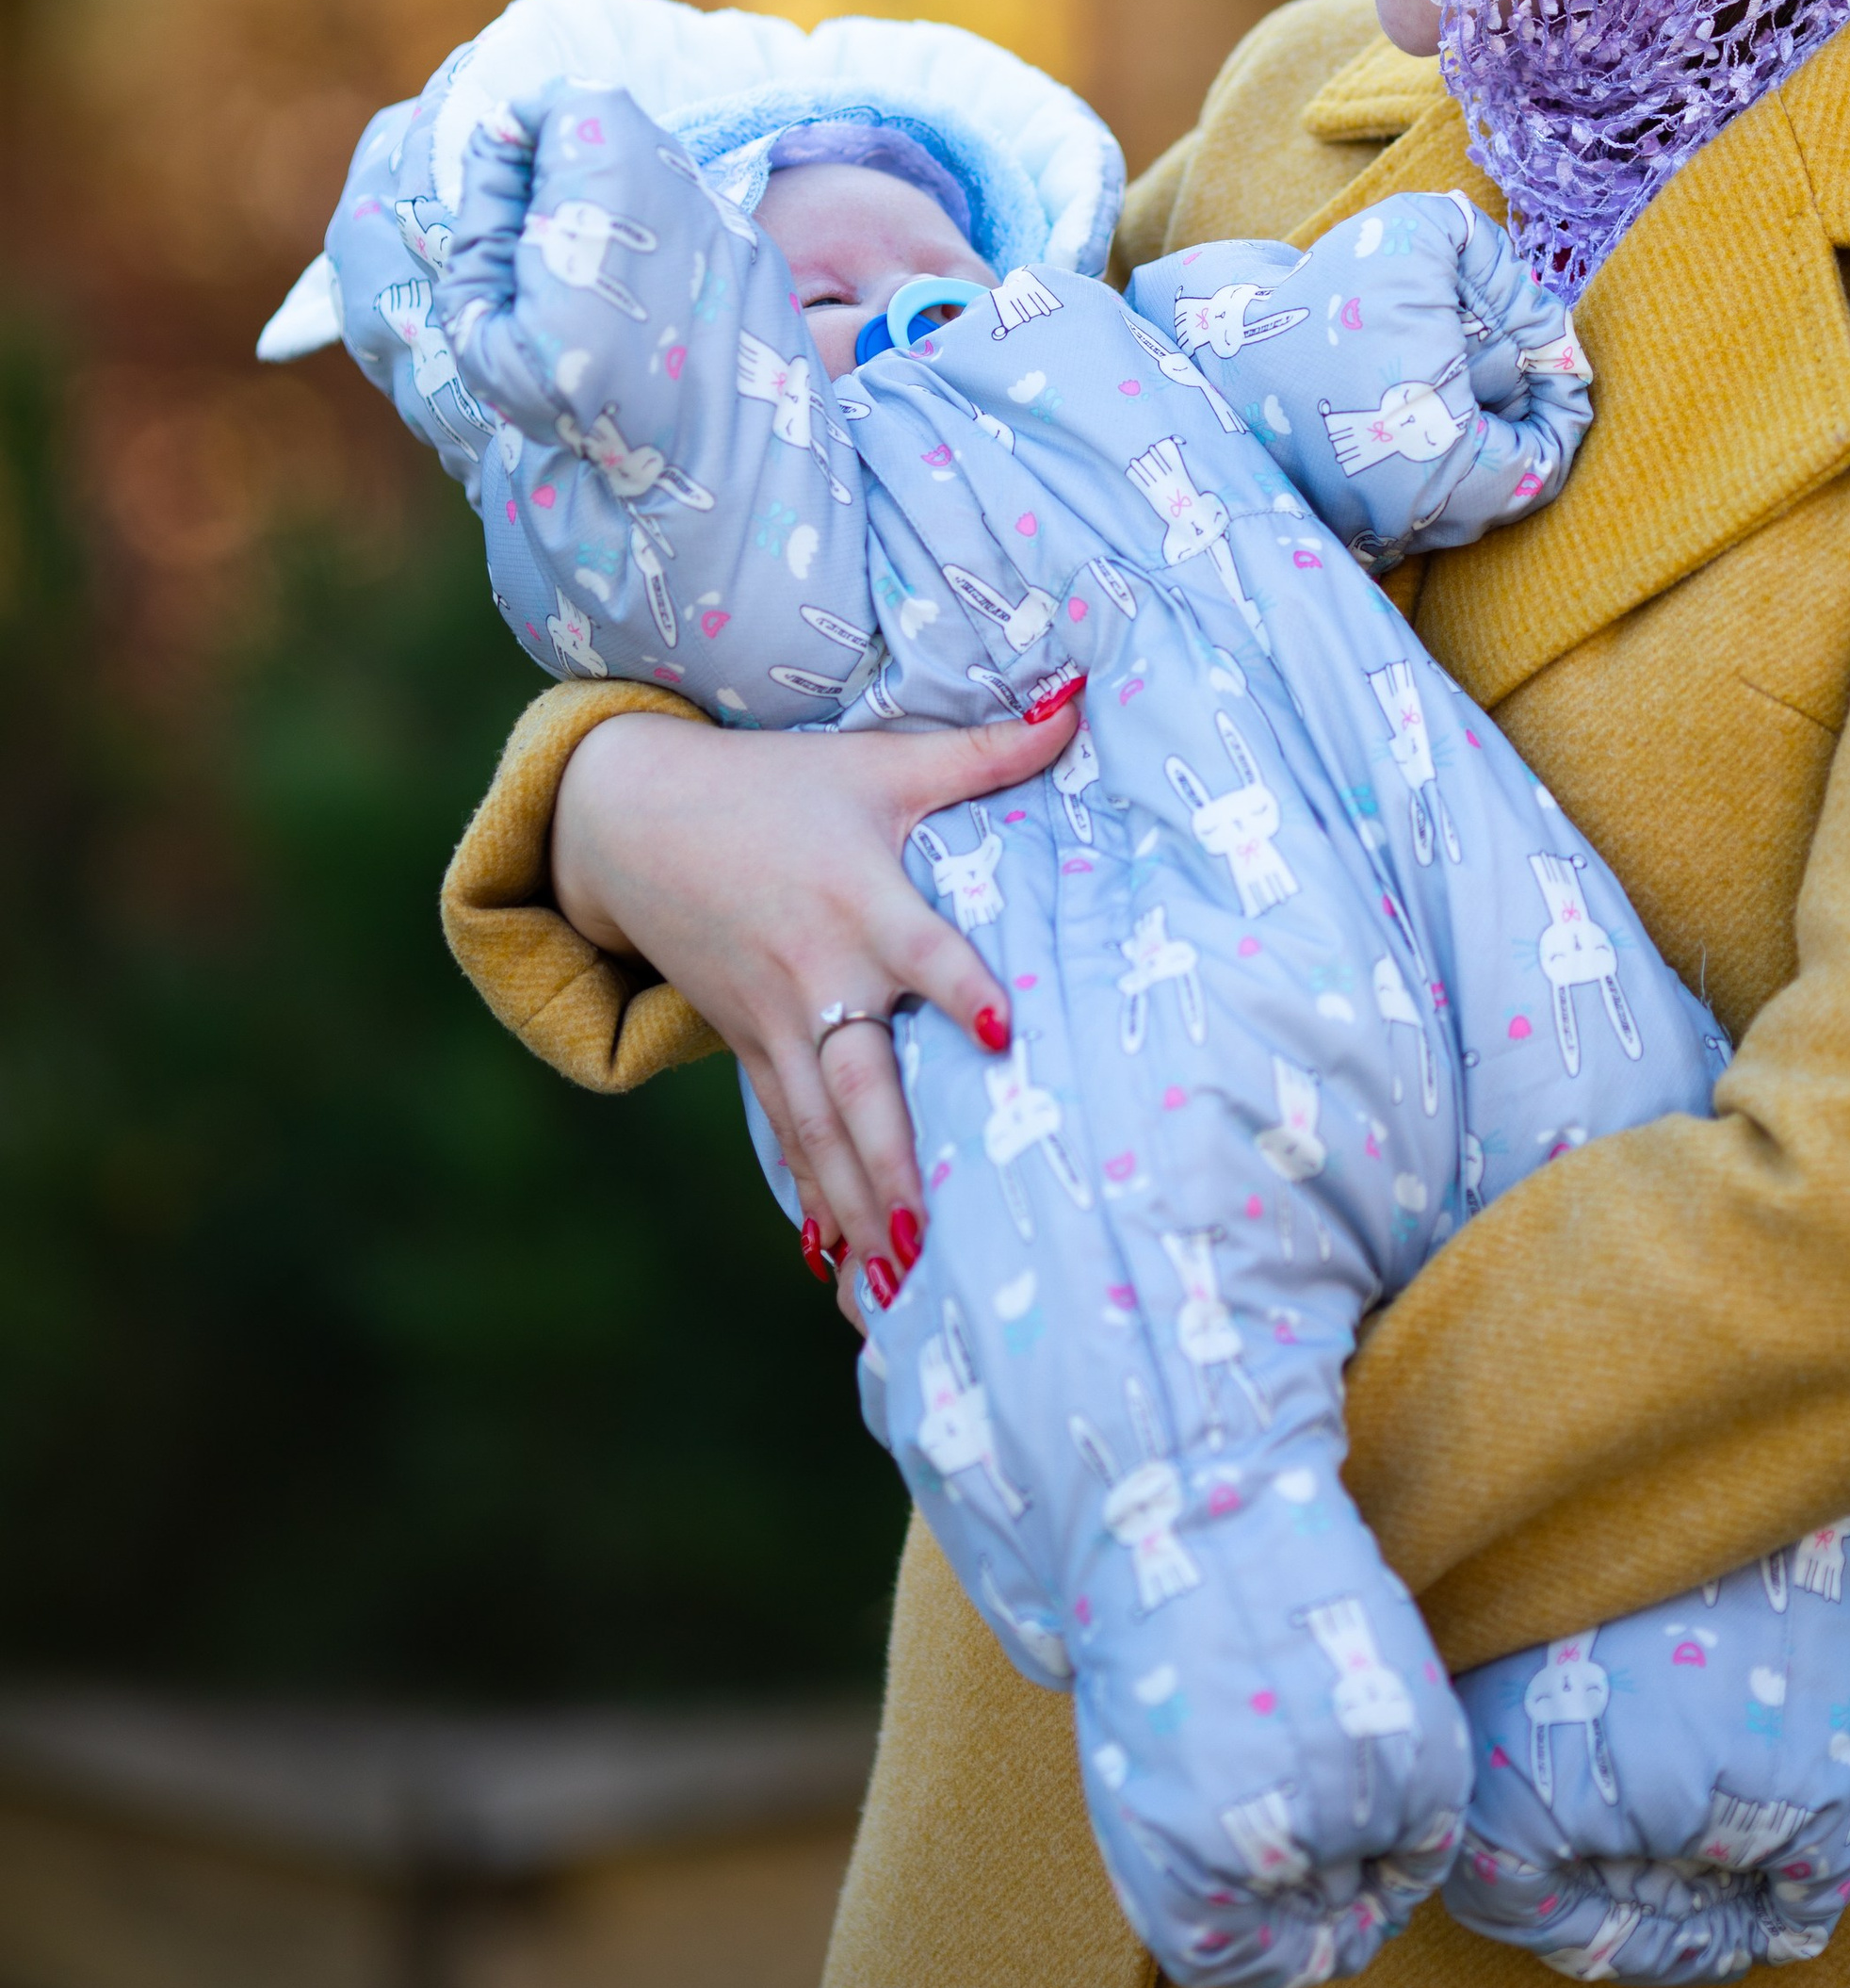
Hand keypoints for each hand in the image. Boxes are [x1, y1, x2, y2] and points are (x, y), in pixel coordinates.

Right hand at [552, 700, 1079, 1313]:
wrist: (632, 818)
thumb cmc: (776, 785)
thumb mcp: (878, 760)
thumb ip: (986, 748)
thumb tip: (1081, 698)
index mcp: (861, 902)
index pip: (921, 951)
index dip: (959, 988)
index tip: (1000, 1033)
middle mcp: (817, 976)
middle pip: (856, 1081)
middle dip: (890, 1164)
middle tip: (926, 1239)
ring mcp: (774, 1023)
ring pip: (816, 1130)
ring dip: (854, 1208)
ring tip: (890, 1289)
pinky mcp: (748, 1048)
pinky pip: (783, 1134)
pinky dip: (812, 1200)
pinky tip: (834, 1270)